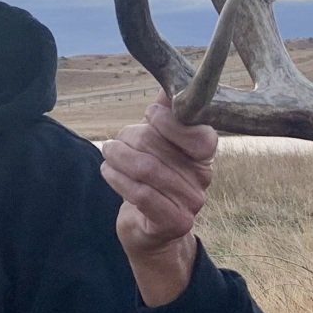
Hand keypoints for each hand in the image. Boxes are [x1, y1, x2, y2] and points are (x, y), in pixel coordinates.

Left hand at [100, 93, 217, 306]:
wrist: (150, 230)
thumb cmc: (151, 179)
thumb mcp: (158, 144)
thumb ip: (165, 114)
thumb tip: (167, 83)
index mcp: (204, 154)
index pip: (199, 134)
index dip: (169, 122)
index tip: (148, 116)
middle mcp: (203, 178)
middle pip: (160, 148)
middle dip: (130, 139)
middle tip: (114, 142)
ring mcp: (192, 202)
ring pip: (147, 169)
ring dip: (118, 157)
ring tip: (108, 153)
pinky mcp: (175, 222)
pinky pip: (141, 194)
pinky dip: (118, 179)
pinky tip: (108, 171)